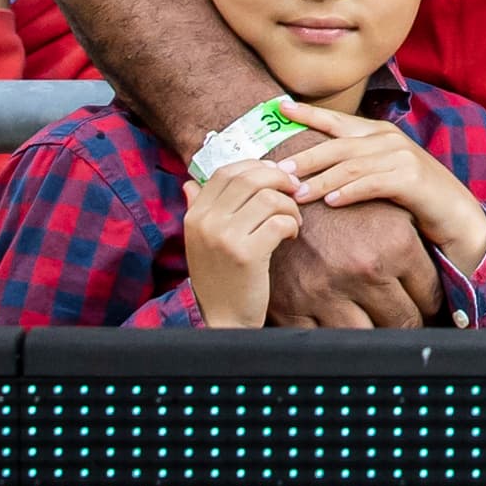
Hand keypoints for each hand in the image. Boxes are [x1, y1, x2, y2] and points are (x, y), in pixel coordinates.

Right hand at [179, 161, 301, 329]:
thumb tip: (191, 182)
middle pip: (250, 178)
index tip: (275, 175)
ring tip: (291, 221)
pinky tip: (289, 236)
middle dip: (280, 179)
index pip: (226, 171)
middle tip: (294, 191)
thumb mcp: (200, 241)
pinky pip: (280, 221)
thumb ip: (197, 208)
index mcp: (195, 215)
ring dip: (290, 206)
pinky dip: (292, 224)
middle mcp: (205, 222)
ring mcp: (224, 237)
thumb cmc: (219, 276)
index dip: (256, 166)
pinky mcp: (246, 254)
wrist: (222, 319)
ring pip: (269, 198)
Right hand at [258, 187, 438, 327]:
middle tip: (410, 323)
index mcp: (395, 244)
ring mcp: (326, 290)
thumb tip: (448, 274)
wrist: (278, 188)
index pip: (430, 296)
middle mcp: (363, 269)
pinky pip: (322, 341)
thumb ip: (416, 240)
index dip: (432, 306)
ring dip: (378, 336)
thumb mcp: (386, 207)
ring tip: (381, 328)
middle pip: (403, 321)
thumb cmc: (342, 197)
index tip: (430, 310)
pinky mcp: (291, 306)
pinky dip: (336, 342)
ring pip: (367, 337)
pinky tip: (343, 329)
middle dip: (410, 324)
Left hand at [278, 99, 485, 272]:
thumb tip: (313, 169)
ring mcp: (402, 157)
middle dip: (305, 157)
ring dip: (321, 181)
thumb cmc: (413, 196)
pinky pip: (373, 183)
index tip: (280, 108)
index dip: (308, 113)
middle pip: (337, 145)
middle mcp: (389, 139)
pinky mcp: (411, 179)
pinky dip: (350, 192)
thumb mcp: (382, 172)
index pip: (337, 121)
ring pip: (351, 165)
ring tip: (297, 195)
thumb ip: (355, 165)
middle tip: (277, 172)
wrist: (455, 213)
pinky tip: (332, 203)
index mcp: (378, 133)